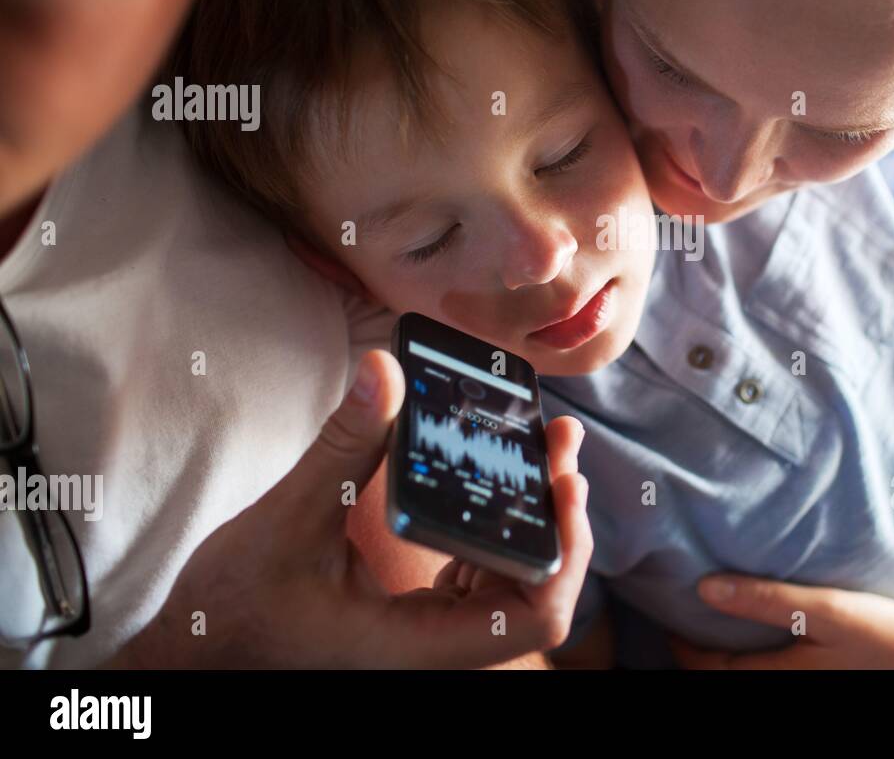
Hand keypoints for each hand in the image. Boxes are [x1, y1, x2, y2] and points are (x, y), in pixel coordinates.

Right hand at [106, 350, 592, 668]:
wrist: (200, 651)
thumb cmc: (233, 610)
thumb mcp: (285, 522)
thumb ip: (343, 448)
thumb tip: (385, 370)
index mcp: (416, 641)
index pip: (533, 616)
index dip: (565, 553)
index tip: (566, 483)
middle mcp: (435, 643)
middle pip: (537, 591)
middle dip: (558, 517)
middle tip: (560, 444)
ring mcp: (429, 630)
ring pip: (513, 579)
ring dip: (533, 516)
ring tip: (543, 447)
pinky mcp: (417, 612)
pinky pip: (480, 571)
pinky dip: (497, 524)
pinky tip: (494, 479)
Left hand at [669, 575, 893, 668]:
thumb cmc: (888, 634)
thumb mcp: (827, 609)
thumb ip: (765, 598)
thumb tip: (704, 587)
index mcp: (780, 681)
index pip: (706, 668)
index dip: (681, 642)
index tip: (672, 608)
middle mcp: (790, 692)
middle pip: (724, 679)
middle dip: (699, 653)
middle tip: (684, 614)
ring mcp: (808, 690)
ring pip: (748, 678)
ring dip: (726, 656)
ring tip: (717, 621)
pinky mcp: (824, 682)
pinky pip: (773, 676)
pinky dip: (755, 658)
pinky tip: (761, 635)